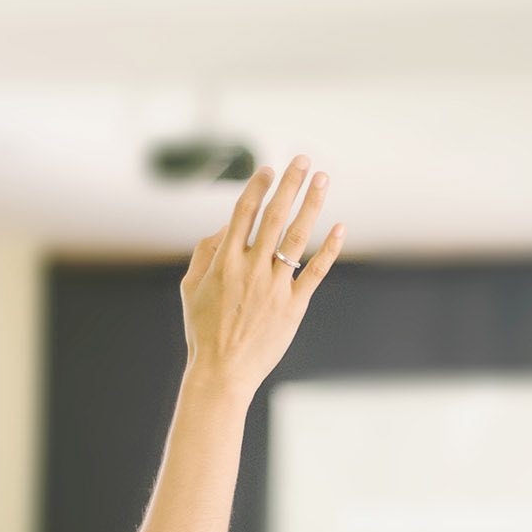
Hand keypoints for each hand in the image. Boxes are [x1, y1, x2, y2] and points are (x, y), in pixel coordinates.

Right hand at [178, 157, 342, 398]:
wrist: (222, 371)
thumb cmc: (203, 329)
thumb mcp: (190, 287)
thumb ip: (204, 252)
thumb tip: (225, 226)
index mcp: (223, 261)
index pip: (244, 212)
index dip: (257, 187)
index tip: (268, 169)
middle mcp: (250, 268)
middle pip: (274, 216)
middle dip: (289, 183)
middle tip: (302, 160)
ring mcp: (274, 286)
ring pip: (297, 237)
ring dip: (312, 204)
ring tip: (323, 179)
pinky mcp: (293, 306)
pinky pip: (315, 272)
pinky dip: (329, 249)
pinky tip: (341, 228)